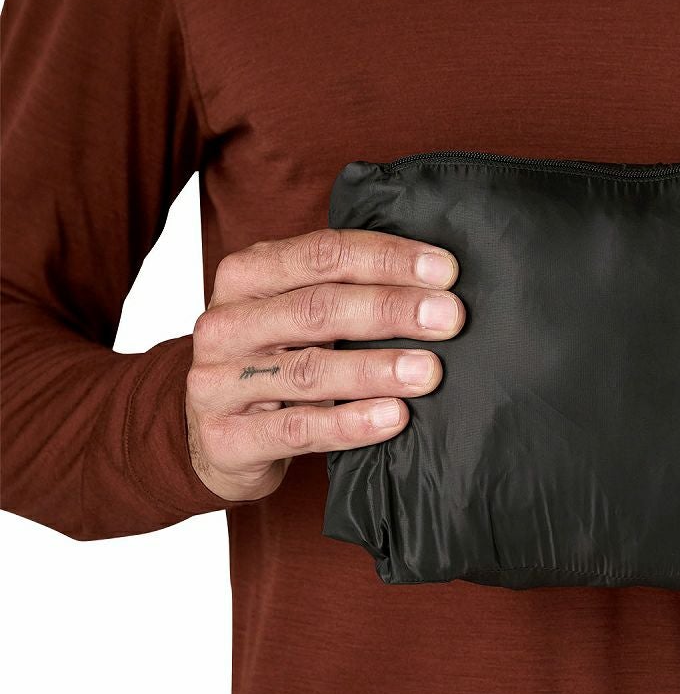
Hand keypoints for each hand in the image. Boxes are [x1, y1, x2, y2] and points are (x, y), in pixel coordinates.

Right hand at [186, 229, 463, 501]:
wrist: (217, 439)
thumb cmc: (277, 362)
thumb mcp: (297, 315)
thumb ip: (347, 291)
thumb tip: (438, 283)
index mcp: (246, 275)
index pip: (322, 254)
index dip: (387, 259)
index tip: (446, 272)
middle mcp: (226, 323)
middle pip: (317, 308)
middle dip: (391, 310)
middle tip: (450, 318)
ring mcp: (217, 383)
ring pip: (309, 370)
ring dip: (377, 369)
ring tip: (429, 371)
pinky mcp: (226, 439)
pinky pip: (298, 429)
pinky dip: (351, 423)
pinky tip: (395, 417)